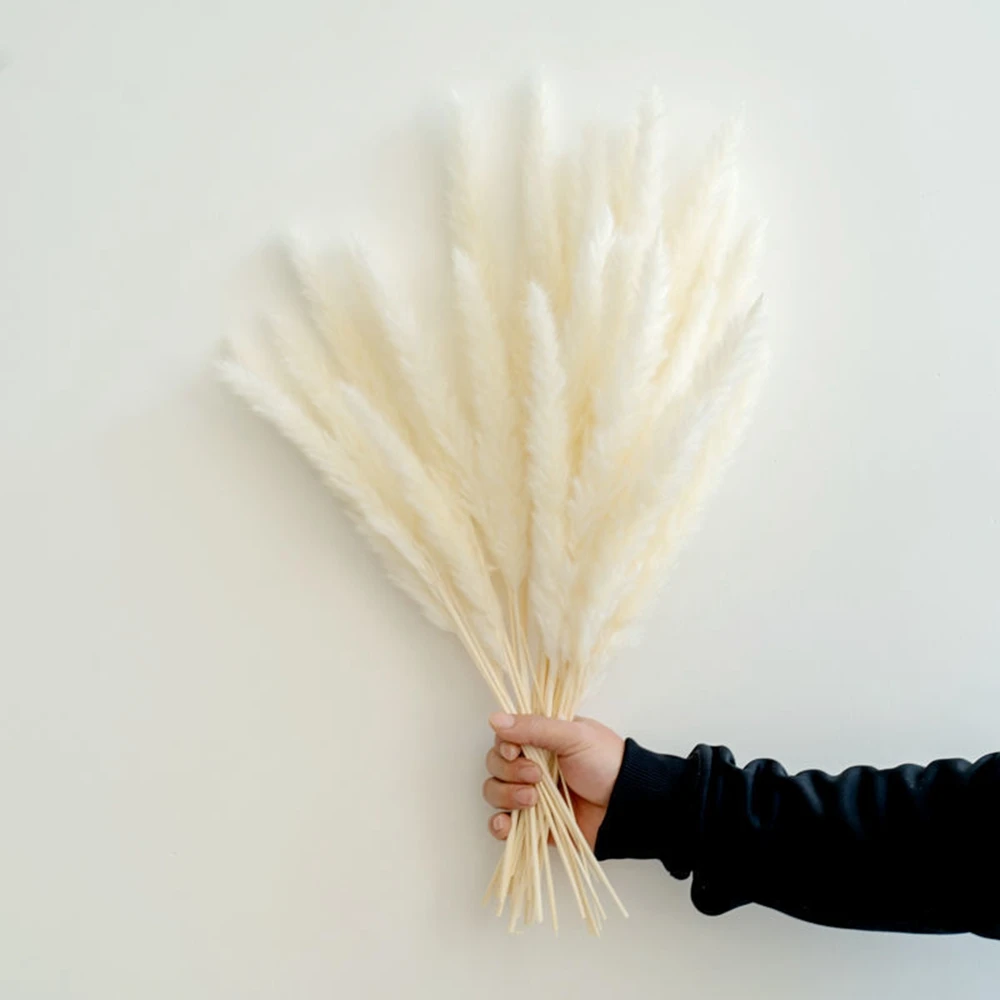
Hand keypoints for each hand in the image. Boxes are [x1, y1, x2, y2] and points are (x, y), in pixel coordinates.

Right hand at [482, 713, 624, 849]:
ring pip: (495, 791)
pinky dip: (499, 824)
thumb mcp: (574, 736)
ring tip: (533, 800)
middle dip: (510, 772)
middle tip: (537, 777)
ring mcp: (531, 794)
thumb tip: (495, 719)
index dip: (504, 746)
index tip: (515, 752)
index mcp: (542, 739)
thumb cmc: (606, 764)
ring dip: (506, 796)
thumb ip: (535, 727)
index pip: (505, 738)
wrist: (626, 808)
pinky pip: (502, 823)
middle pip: (496, 764)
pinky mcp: (533, 822)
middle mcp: (533, 764)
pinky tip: (506, 824)